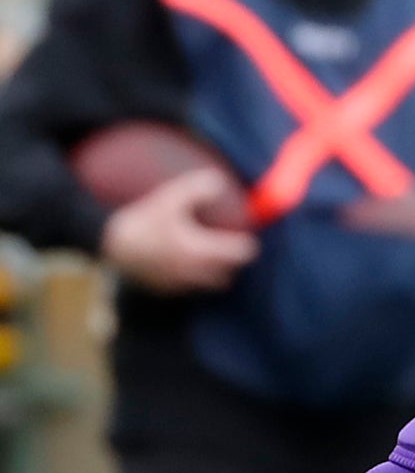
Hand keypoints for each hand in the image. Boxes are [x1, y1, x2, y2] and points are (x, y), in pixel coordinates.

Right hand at [99, 168, 256, 293]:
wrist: (108, 244)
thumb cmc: (142, 220)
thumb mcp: (169, 198)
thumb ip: (197, 188)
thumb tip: (220, 181)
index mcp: (199, 250)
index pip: (239, 254)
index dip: (247, 245)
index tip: (248, 236)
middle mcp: (193, 272)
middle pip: (228, 273)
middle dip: (234, 263)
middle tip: (232, 248)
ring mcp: (178, 284)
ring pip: (211, 284)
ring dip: (217, 274)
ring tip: (212, 258)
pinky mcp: (164, 291)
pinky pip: (189, 289)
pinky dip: (195, 280)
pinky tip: (186, 265)